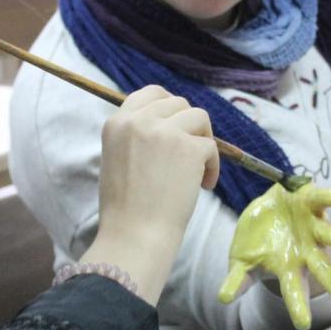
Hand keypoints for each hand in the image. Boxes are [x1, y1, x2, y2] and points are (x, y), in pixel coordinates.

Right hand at [82, 86, 219, 302]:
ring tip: (199, 168)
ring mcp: (165, 131)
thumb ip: (138, 136)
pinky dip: (213, 166)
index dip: (170, 106)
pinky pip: (211, 146)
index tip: (178, 124)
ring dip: (203, 140)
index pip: (150, 93)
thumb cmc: (125, 208)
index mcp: (117, 122)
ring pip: (199, 117)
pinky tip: (204, 185)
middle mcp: (139, 120)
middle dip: (189, 125)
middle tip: (191, 152)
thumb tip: (170, 124)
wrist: (134, 235)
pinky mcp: (189, 148)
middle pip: (179, 103)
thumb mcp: (118, 158)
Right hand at [218, 183, 330, 329]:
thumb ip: (238, 278)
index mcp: (290, 267)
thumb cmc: (256, 241)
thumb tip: (224, 298)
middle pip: (323, 270)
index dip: (298, 306)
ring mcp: (312, 226)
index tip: (303, 324)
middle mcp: (306, 250)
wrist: (266, 210)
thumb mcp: (242, 261)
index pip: (293, 290)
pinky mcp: (311, 202)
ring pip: (328, 236)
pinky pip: (322, 200)